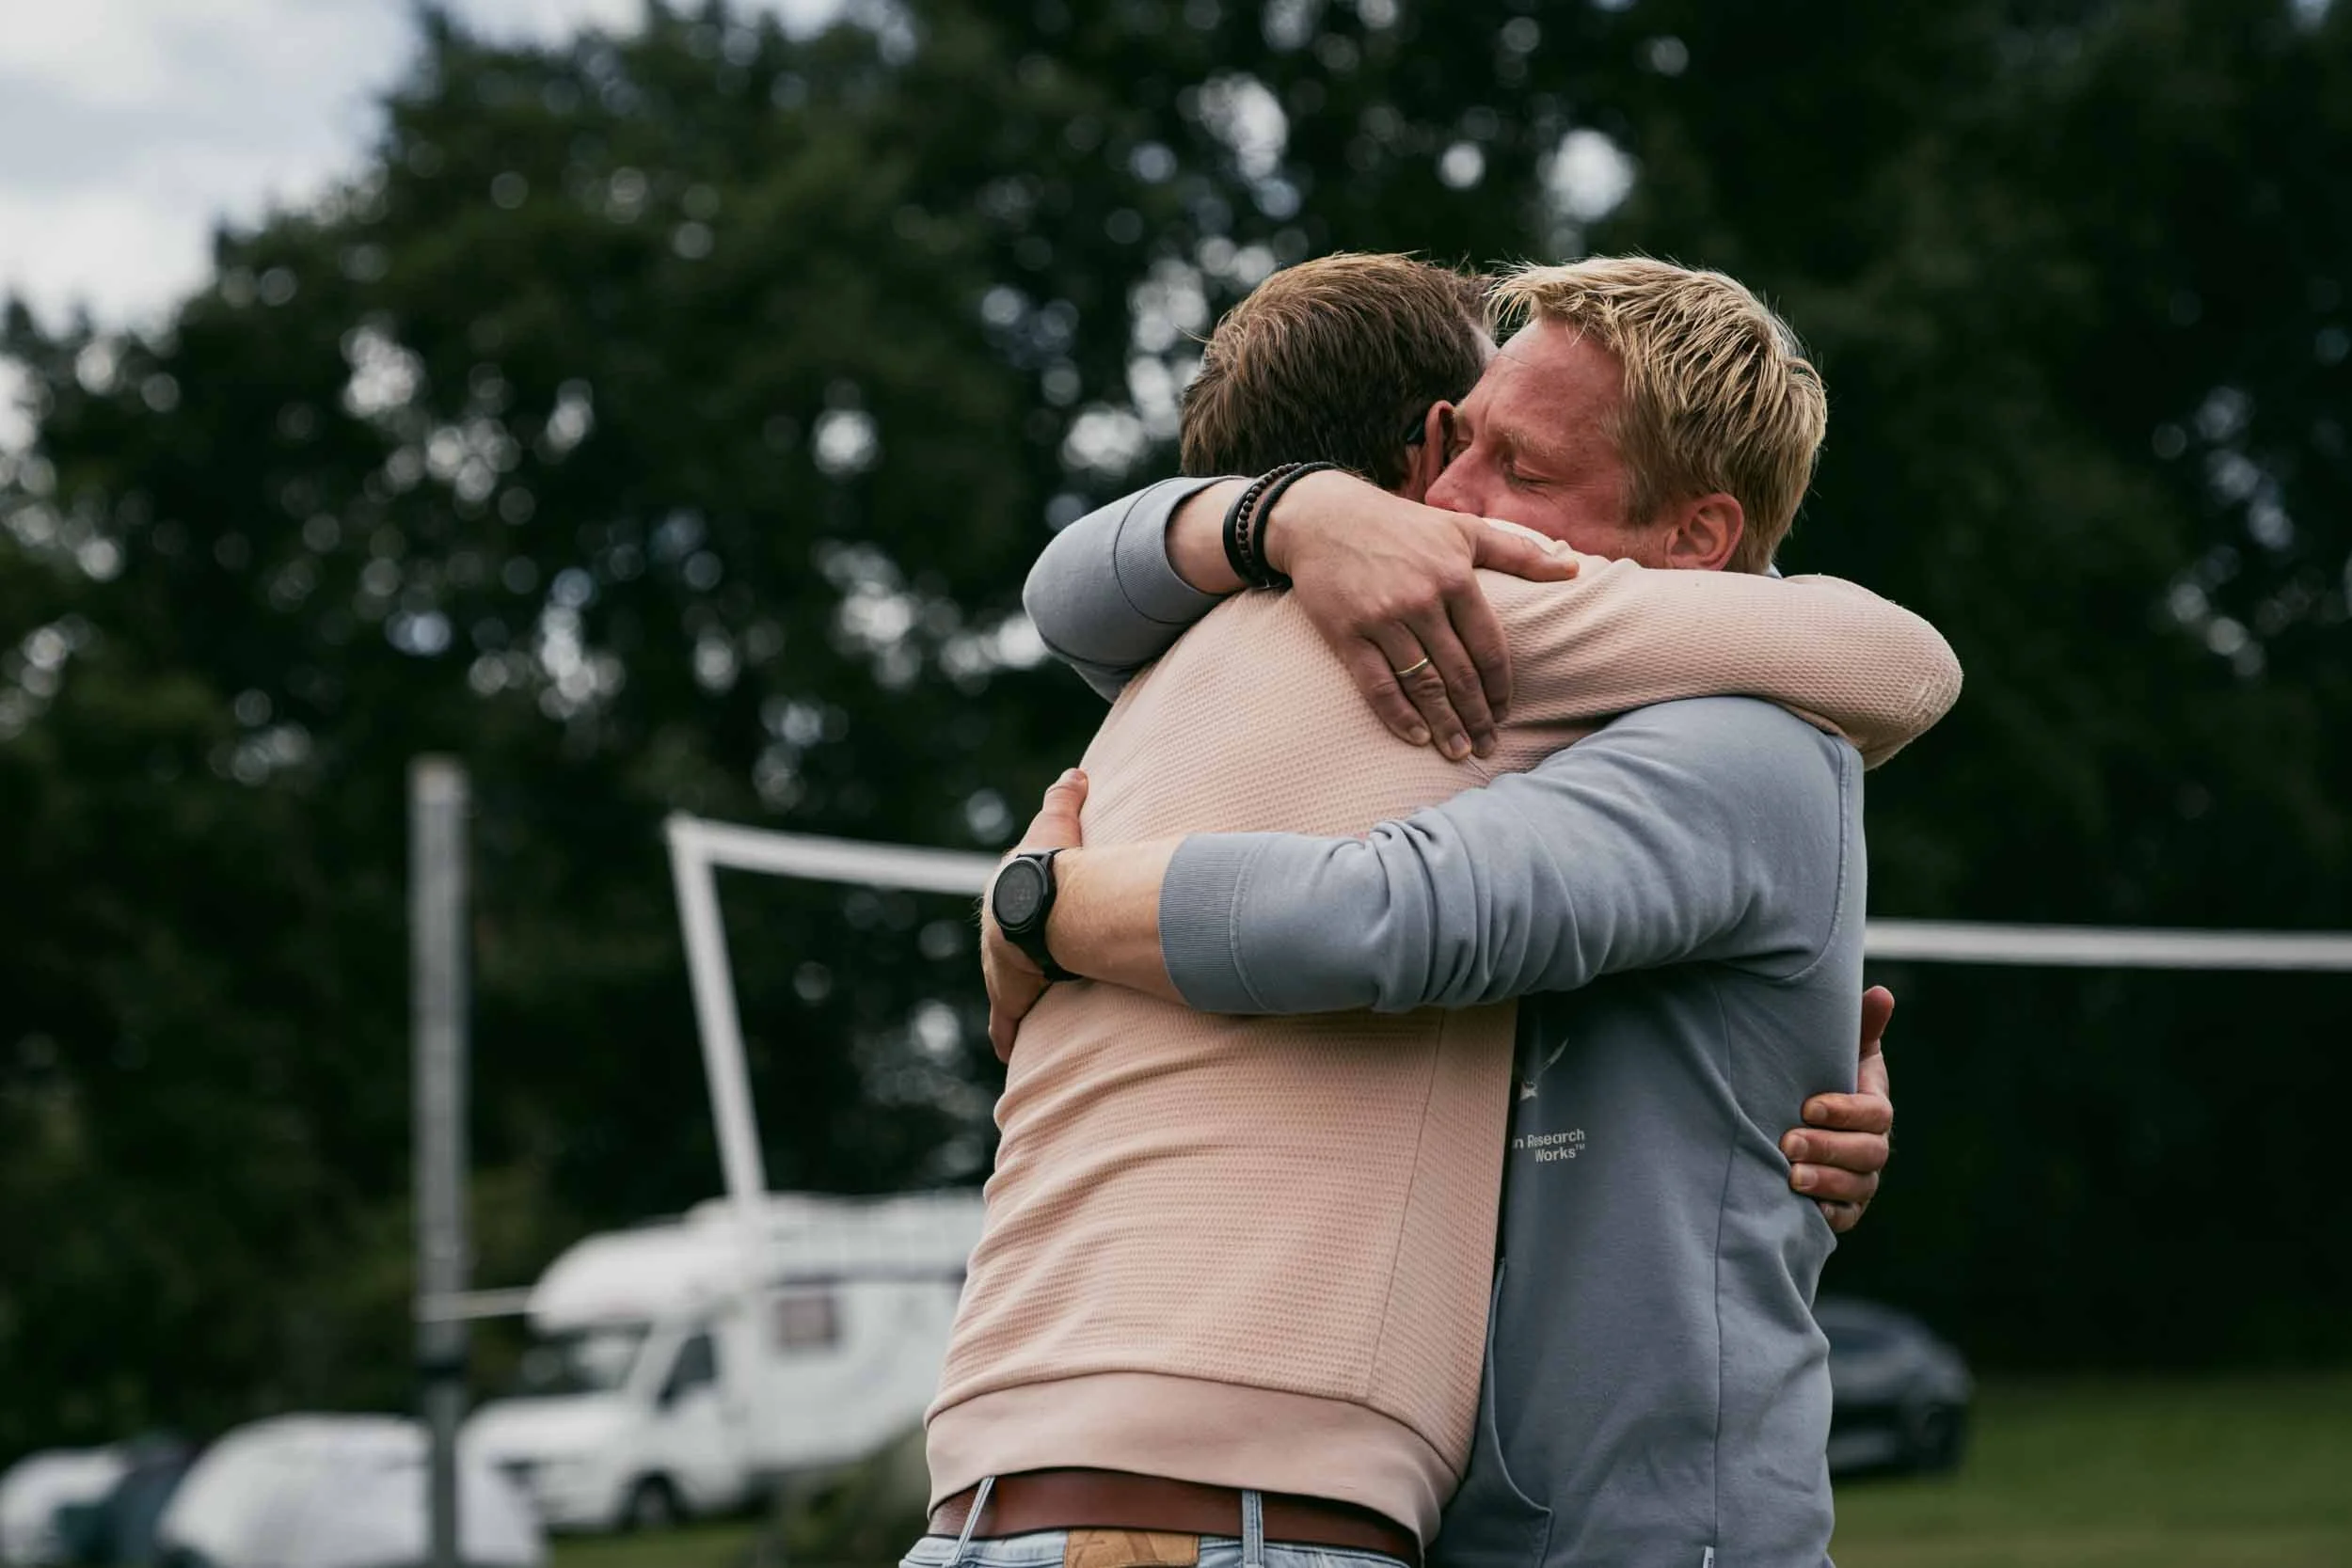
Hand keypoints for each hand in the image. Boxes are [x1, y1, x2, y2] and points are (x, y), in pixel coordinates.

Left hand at [983, 768, 1088, 1062]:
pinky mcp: (1009, 998)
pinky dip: (1006, 1036)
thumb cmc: (1047, 863)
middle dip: (1011, 962)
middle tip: (1025, 971)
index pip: (1010, 906)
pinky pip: (1007, 1022)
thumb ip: (1063, 797)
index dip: (1020, 913)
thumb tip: (1075, 772)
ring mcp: (1001, 969)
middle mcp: (997, 936)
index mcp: (1004, 896)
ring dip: (1011, 1001)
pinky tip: (1006, 1051)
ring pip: (1005, 988)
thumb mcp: (1054, 821)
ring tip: (1017, 1017)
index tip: (1027, 920)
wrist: (1035, 903)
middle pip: (1004, 951)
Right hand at [1263, 470, 1578, 760]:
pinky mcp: (1347, 634)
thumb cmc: (1401, 526)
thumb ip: (1518, 552)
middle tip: (1488, 747)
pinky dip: (1398, 715)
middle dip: (1478, 716)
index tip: (1506, 712)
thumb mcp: (1462, 530)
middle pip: (1459, 673)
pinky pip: (1377, 685)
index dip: (1500, 686)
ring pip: (1423, 684)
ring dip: (1444, 724)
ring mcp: (1382, 620)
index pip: (1488, 647)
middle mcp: (1421, 601)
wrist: (1325, 518)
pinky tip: (1417, 736)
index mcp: (1455, 578)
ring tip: (1459, 752)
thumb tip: (1573, 569)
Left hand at [1781, 986, 1895, 1233]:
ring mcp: (1861, 1180)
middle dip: (1828, 1148)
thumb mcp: (1838, 1049)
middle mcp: (1873, 1146)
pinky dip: (1826, 1213)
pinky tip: (1802, 1207)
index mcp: (1875, 1107)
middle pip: (1866, 1154)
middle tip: (1788, 1142)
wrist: (1795, 1117)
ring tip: (1789, 1174)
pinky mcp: (1844, 1207)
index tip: (1808, 1106)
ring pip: (1855, 1188)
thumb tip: (1881, 993)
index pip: (1874, 1115)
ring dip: (1824, 1182)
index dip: (1844, 1111)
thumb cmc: (1818, 1075)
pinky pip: (1842, 1217)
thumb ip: (1859, 1025)